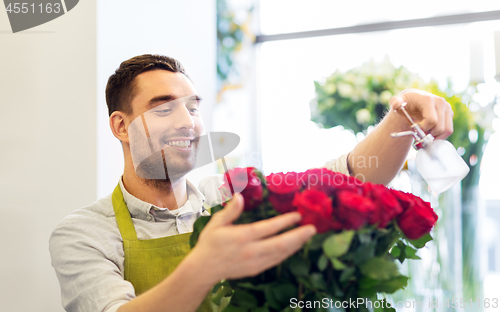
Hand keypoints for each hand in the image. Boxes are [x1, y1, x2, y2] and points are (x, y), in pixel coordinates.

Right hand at [189, 193, 315, 283]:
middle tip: (312, 228)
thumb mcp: (216, 223)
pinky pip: (276, 261)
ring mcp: (255, 262)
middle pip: (279, 244)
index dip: (284, 222)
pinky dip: (287, 252)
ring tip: (308, 235)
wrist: (204, 269)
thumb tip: (239, 196)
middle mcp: (250, 251)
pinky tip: (295, 245)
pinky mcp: (256, 269)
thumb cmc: (210, 243)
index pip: (267, 229)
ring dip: (296, 244)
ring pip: (281, 254)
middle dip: (298, 236)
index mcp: (241, 237)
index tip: (297, 215)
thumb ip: (230, 211)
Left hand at [390, 89, 453, 139]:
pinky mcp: (450, 114)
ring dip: (435, 136)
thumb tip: (396, 104)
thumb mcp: (397, 102)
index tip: (416, 127)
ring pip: (446, 130)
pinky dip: (439, 135)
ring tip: (425, 132)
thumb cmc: (405, 103)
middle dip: (428, 133)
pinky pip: (449, 130)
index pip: (432, 120)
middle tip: (420, 132)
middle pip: (439, 128)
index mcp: (428, 99)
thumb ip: (395, 102)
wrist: (414, 100)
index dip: (424, 128)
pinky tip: (430, 131)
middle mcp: (440, 102)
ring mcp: (447, 108)